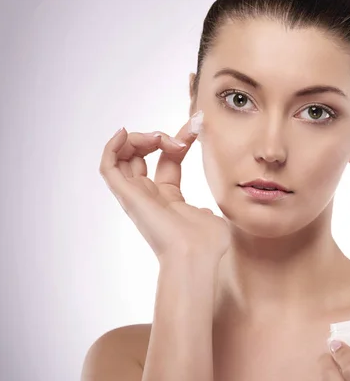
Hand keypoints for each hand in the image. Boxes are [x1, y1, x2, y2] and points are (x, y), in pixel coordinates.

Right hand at [99, 111, 229, 262]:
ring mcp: (136, 196)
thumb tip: (203, 212)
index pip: (168, 160)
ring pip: (122, 157)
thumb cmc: (207, 243)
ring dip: (139, 138)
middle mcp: (149, 196)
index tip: (196, 126)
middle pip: (142, 155)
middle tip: (177, 139)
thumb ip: (205, 210)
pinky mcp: (126, 196)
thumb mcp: (211, 218)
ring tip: (158, 138)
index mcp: (169, 199)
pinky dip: (111, 146)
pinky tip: (123, 132)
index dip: (179, 141)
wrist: (196, 254)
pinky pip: (107, 167)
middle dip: (158, 136)